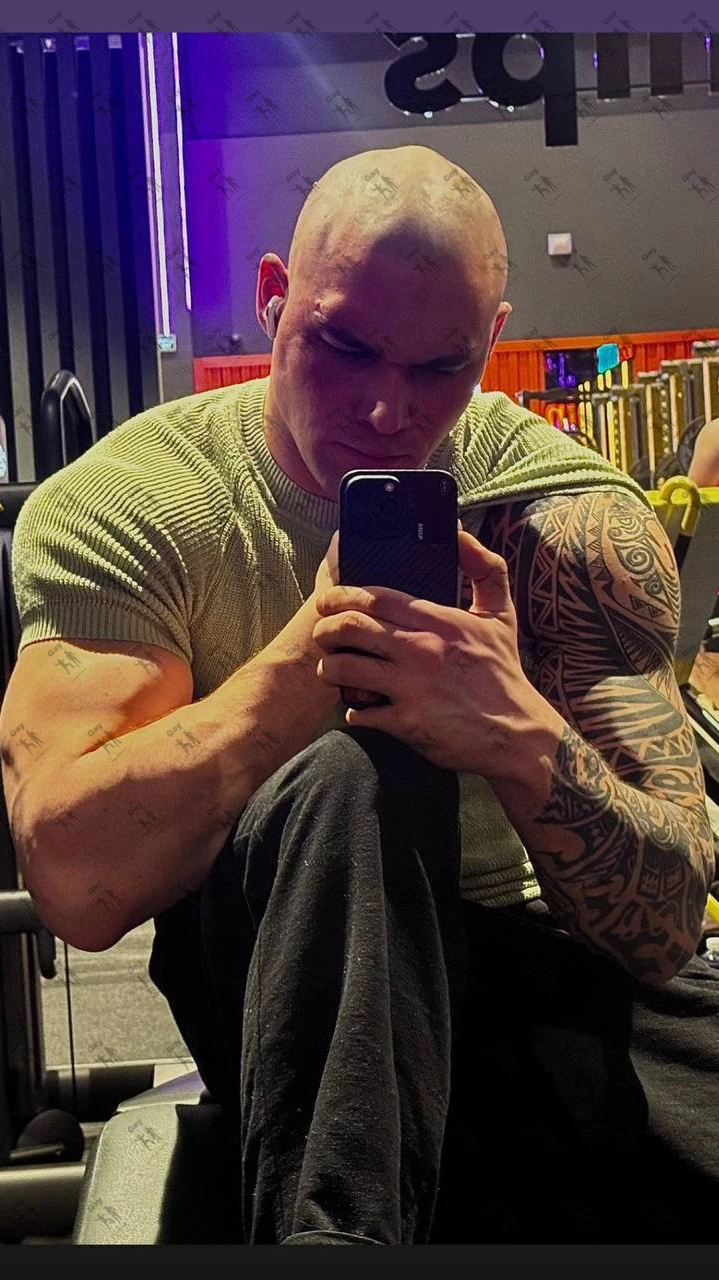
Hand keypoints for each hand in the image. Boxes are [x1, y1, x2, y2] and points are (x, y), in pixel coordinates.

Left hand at [312, 526, 546, 774]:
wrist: (517, 734)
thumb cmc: (503, 673)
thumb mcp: (501, 614)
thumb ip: (485, 568)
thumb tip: (460, 533)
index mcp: (439, 621)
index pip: (375, 597)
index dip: (342, 595)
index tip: (329, 600)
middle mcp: (421, 650)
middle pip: (352, 627)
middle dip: (326, 628)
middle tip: (322, 633)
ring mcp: (411, 688)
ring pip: (345, 668)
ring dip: (329, 667)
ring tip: (329, 668)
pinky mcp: (406, 724)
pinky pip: (361, 713)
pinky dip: (352, 710)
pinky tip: (356, 708)